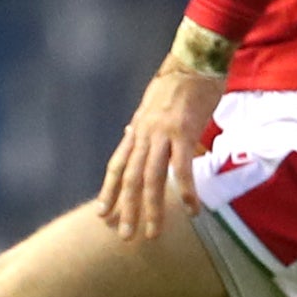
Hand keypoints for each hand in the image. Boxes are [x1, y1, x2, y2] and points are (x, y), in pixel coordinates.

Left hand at [97, 63, 227, 242]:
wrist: (193, 60)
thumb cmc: (179, 83)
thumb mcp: (152, 105)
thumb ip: (143, 125)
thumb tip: (131, 132)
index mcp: (136, 130)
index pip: (117, 166)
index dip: (109, 191)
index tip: (102, 214)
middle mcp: (143, 134)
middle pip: (130, 179)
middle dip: (126, 209)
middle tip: (124, 236)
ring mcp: (162, 134)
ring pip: (151, 178)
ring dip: (152, 208)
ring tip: (152, 232)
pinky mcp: (184, 132)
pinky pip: (183, 166)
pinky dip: (186, 189)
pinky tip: (192, 209)